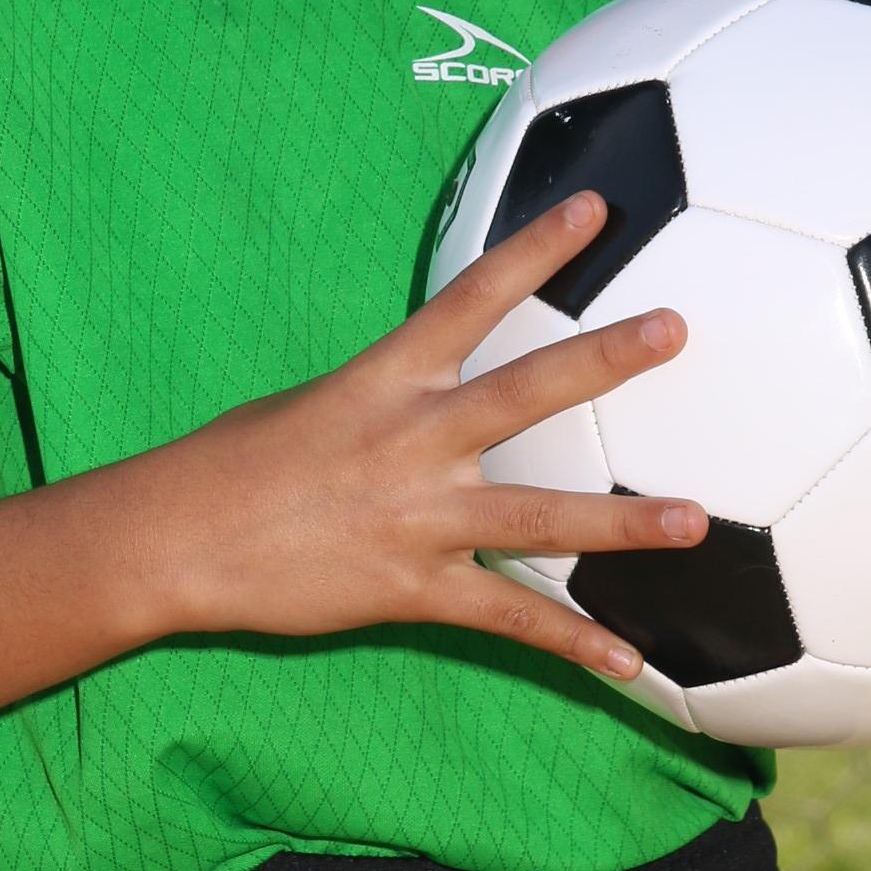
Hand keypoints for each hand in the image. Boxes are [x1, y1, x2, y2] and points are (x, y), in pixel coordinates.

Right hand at [144, 189, 701, 683]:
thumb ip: (389, 394)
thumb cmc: (234, 462)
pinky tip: (632, 662)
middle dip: (605, 358)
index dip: (535, 248)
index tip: (595, 208)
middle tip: (675, 327)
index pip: (472, 297)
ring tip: (695, 521)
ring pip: (539, 518)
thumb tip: (435, 386)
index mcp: (386, 378)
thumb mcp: (312, 401)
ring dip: (623, 523)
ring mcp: (418, 518)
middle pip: (527, 390)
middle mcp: (412, 440)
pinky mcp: (415, 589)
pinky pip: (511, 618)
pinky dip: (575, 643)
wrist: (175, 541)